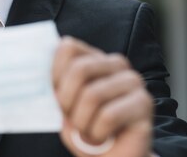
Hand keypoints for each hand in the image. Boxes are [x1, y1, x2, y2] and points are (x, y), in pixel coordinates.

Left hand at [52, 37, 153, 156]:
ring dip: (81, 122)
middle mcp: (115, 63)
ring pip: (93, 95)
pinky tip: (101, 137)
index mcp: (93, 57)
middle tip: (69, 118)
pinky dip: (97, 132)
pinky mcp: (144, 102)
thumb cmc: (84, 130)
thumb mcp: (63, 106)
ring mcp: (133, 81)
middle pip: (79, 69)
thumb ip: (55, 88)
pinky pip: (109, 115)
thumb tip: (42, 81)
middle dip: (66, 100)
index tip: (53, 96)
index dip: (54, 73)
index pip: (68, 48)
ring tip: (86, 131)